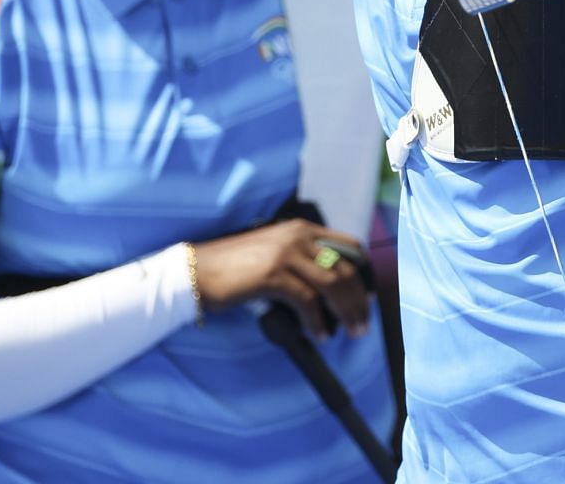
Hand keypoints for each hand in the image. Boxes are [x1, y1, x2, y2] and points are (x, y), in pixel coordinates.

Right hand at [191, 219, 371, 339]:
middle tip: (363, 322)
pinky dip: (318, 321)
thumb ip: (300, 261)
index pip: (349, 245)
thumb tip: (328, 287)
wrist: (195, 271)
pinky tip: (321, 334)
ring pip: (332, 283)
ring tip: (351, 331)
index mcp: (301, 229)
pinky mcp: (273, 275)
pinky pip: (307, 300)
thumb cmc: (233, 268)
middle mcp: (298, 236)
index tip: (369, 294)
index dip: (364, 271)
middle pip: (345, 267)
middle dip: (359, 298)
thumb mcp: (274, 254)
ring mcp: (285, 254)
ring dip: (347, 310)